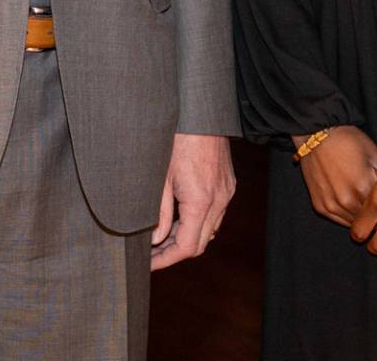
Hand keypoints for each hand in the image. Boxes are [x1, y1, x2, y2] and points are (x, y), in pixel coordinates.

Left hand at [150, 133, 235, 269]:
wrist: (200, 112)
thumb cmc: (176, 139)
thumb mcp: (160, 177)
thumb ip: (160, 213)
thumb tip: (155, 241)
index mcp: (201, 201)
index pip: (186, 247)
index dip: (166, 259)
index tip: (148, 263)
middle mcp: (219, 200)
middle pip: (200, 244)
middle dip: (174, 252)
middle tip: (150, 254)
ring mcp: (226, 192)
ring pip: (209, 230)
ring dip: (186, 238)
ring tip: (160, 239)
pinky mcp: (228, 184)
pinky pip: (215, 214)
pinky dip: (197, 223)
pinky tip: (178, 219)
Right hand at [293, 125, 376, 226]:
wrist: (317, 135)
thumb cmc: (347, 141)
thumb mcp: (375, 154)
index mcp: (364, 187)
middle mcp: (347, 200)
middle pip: (369, 221)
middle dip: (376, 217)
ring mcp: (332, 204)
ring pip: (354, 224)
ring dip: (361, 219)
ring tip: (367, 210)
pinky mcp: (320, 206)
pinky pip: (339, 220)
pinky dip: (347, 216)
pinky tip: (352, 206)